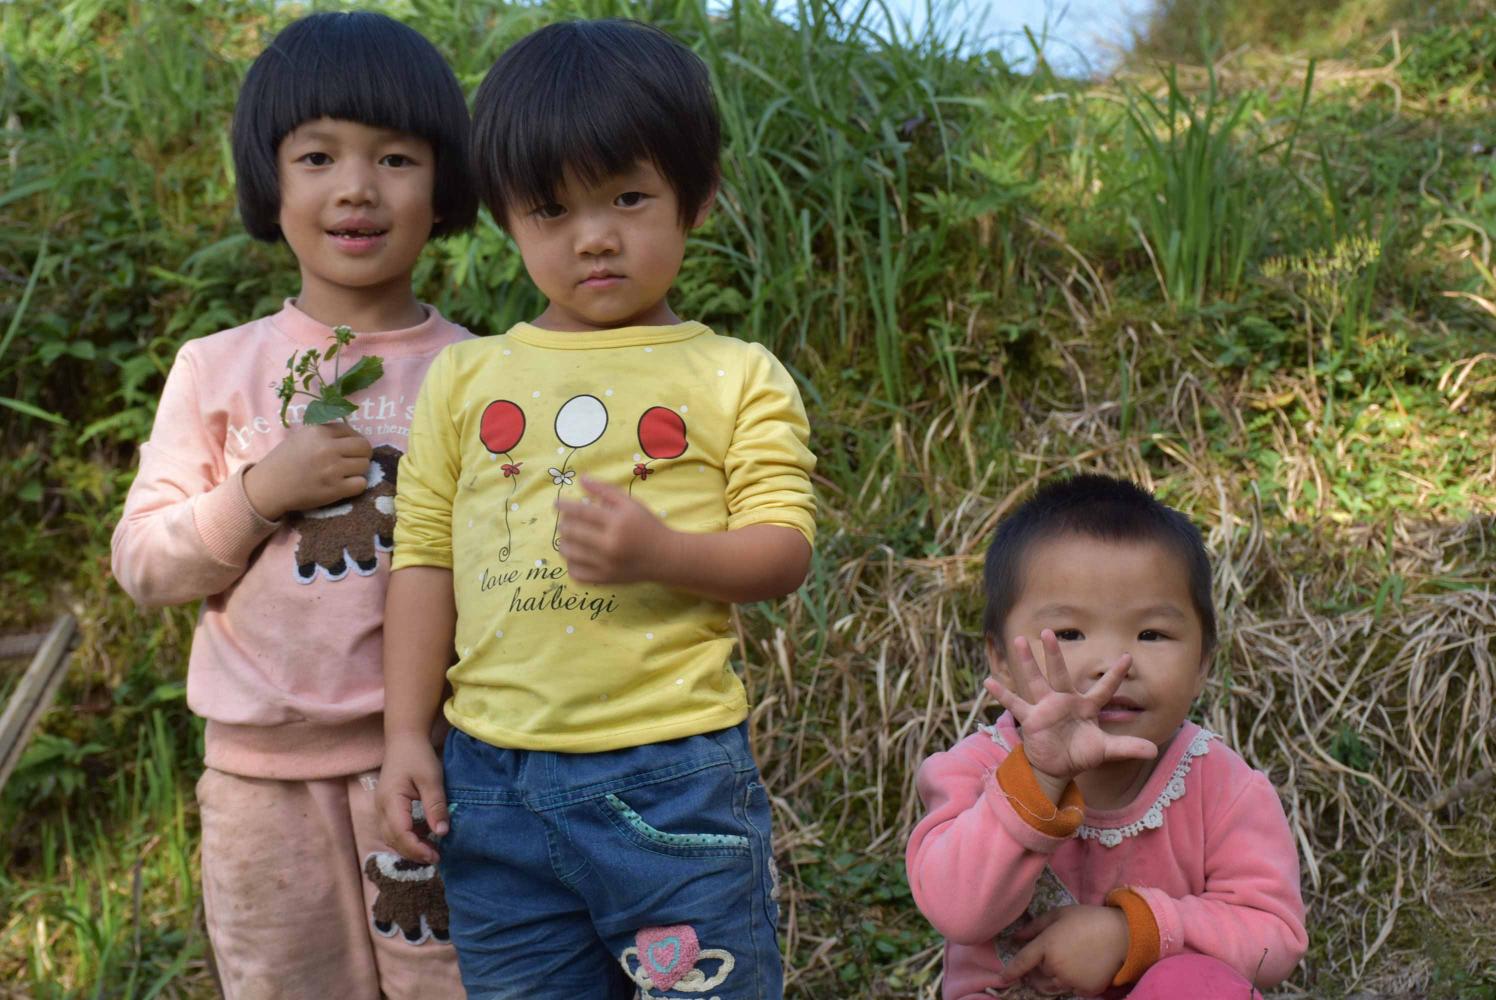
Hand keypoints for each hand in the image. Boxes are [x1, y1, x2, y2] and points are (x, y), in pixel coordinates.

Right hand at [244, 422, 372, 519]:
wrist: (268, 487)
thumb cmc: (284, 461)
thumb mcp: (302, 437)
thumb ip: (326, 433)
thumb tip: (352, 435)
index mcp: (319, 432)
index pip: (352, 432)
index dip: (353, 441)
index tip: (346, 449)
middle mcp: (328, 448)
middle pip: (365, 448)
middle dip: (362, 455)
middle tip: (352, 462)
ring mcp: (332, 469)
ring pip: (365, 466)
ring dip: (358, 471)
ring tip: (345, 474)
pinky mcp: (334, 489)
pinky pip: (361, 484)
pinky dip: (356, 485)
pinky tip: (345, 486)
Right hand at [376, 733, 448, 864]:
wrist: (404, 740)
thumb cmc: (418, 756)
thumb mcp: (431, 779)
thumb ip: (435, 806)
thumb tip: (441, 833)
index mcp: (390, 802)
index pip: (400, 834)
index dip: (417, 849)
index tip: (436, 856)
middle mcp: (381, 808)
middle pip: (393, 840)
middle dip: (413, 853)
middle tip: (436, 858)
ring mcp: (381, 808)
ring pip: (391, 837)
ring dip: (409, 847)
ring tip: (431, 850)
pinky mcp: (386, 807)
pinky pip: (393, 829)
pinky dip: (406, 837)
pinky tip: (423, 835)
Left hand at [556, 476, 674, 584]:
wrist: (666, 557)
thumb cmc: (648, 526)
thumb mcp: (631, 504)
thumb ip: (605, 490)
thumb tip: (581, 479)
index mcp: (617, 522)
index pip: (582, 512)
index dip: (565, 506)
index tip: (556, 504)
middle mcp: (610, 544)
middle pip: (572, 532)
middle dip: (563, 525)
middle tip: (565, 522)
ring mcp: (607, 565)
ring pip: (570, 554)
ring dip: (564, 543)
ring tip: (569, 538)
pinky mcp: (605, 580)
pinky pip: (576, 574)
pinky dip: (571, 564)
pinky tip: (577, 557)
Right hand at [984, 629, 1156, 798]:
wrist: (1058, 767)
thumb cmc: (1081, 753)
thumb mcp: (1106, 750)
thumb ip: (1128, 747)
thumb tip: (1154, 750)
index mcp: (1086, 706)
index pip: (1104, 688)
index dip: (1115, 675)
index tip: (1128, 657)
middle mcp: (1064, 701)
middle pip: (1059, 672)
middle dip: (1054, 653)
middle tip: (1049, 631)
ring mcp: (1046, 708)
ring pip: (1035, 680)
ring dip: (1026, 662)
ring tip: (1018, 640)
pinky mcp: (1032, 719)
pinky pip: (1015, 704)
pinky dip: (1001, 694)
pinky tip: (988, 681)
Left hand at [998, 904, 1129, 996]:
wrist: (1121, 935)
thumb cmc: (1088, 919)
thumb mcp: (1059, 915)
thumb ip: (1035, 927)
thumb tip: (1015, 937)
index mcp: (1047, 945)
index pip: (1022, 963)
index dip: (1010, 972)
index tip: (1002, 979)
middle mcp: (1055, 966)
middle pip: (1037, 975)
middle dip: (1037, 969)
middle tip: (1047, 958)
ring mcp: (1070, 980)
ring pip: (1051, 986)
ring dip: (1050, 979)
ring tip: (1061, 965)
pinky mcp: (1085, 990)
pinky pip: (1070, 990)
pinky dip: (1069, 983)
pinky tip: (1079, 968)